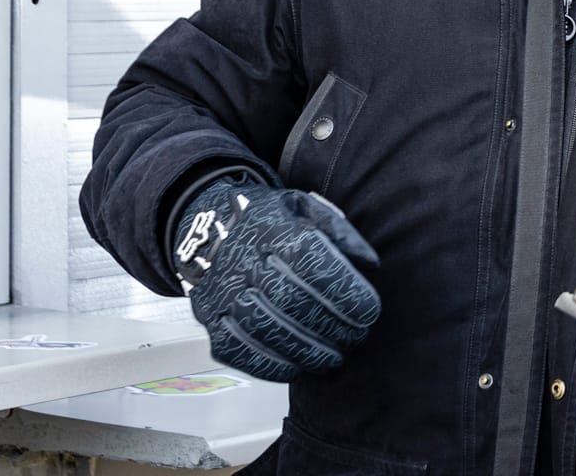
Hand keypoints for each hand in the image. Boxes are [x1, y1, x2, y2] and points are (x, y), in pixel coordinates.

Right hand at [173, 179, 380, 381]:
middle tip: (355, 338)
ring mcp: (221, 290)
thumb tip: (370, 265)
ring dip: (305, 351)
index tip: (369, 312)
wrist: (206, 224)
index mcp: (272, 227)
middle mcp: (242, 258)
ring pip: (264, 328)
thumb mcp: (305, 208)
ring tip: (332, 359)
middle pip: (290, 299)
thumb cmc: (269, 221)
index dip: (343, 290)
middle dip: (330, 326)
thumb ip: (341, 234)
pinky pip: (236, 349)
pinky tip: (295, 367)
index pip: (310, 260)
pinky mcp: (208, 317)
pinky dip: (269, 366)